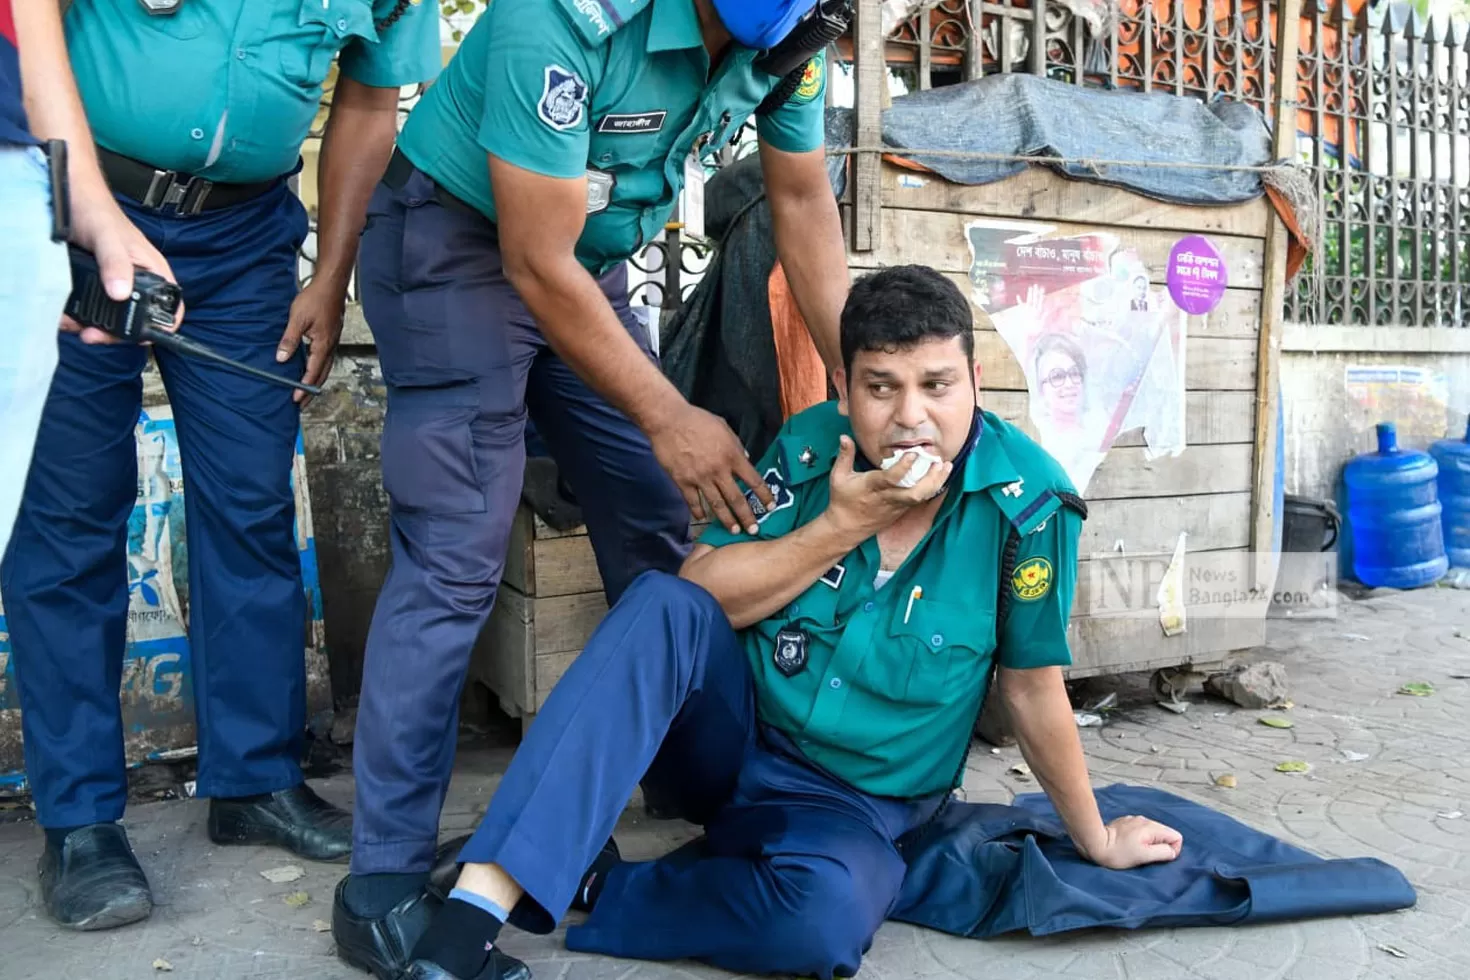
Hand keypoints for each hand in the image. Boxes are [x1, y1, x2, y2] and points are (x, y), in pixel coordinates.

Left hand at [63, 191, 180, 344]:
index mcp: (152, 270)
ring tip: (70, 322)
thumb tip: (121, 295)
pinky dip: (75, 316)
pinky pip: (88, 308)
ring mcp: (112, 284)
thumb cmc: (94, 208)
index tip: (138, 338)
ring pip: (109, 317)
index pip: (170, 306)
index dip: (161, 326)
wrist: (63, 193)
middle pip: (135, 319)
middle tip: (92, 334)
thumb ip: (116, 263)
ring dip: (89, 326)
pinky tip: (64, 313)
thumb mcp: (107, 236)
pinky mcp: (91, 285)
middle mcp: (135, 281)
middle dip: (113, 333)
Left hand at [277, 279, 345, 404]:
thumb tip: (281, 358)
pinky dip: (319, 369)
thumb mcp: (297, 319)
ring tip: (307, 390)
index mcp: (323, 345)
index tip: (296, 399)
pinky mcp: (331, 337)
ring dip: (316, 381)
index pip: (313, 372)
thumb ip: (290, 340)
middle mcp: (331, 346)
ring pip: (326, 368)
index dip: (304, 387)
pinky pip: (326, 359)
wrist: (331, 285)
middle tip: (302, 403)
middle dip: (312, 391)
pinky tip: (312, 368)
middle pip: (322, 375)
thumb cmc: (316, 299)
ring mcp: (333, 342)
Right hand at [648, 404, 772, 535]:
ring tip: (734, 531)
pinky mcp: (683, 481)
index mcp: (732, 456)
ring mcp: (700, 478)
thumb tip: (745, 459)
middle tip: (754, 530)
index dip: (764, 495)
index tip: (771, 507)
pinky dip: (698, 511)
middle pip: (737, 498)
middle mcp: (719, 470)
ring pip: (717, 504)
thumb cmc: (697, 420)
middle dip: (747, 517)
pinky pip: (693, 501)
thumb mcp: (724, 427)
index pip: (754, 480)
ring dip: (727, 520)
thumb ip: (736, 445)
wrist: (668, 421)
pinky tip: (703, 518)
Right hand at [823, 435, 951, 541]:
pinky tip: (939, 476)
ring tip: (946, 467)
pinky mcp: (901, 510)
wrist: (847, 527)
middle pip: (914, 492)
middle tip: (940, 462)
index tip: (913, 454)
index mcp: (872, 486)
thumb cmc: (843, 500)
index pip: (891, 478)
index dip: (903, 467)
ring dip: (936, 483)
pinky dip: (931, 488)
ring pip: (921, 497)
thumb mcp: (838, 476)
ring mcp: (897, 505)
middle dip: (931, 478)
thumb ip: (845, 455)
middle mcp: (888, 497)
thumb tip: (845, 436)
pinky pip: (920, 500)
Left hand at [1080, 815, 1182, 869]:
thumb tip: (1172, 851)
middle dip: (1160, 846)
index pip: (1176, 836)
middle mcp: (1145, 820)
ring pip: (1152, 832)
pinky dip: (1139, 838)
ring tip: (1136, 850)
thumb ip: (1163, 852)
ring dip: (1149, 842)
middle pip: (1165, 833)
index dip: (1172, 850)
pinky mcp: (1125, 822)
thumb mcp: (1144, 856)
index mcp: (1152, 827)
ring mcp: (1135, 820)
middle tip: (1146, 855)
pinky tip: (1128, 844)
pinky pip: (1141, 831)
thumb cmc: (1119, 853)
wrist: (1096, 843)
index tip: (1158, 857)